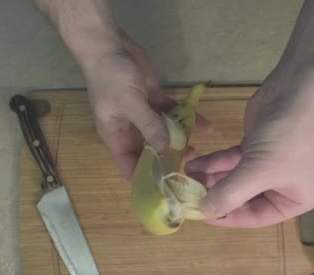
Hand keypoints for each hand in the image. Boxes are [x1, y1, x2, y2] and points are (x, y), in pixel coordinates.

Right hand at [82, 30, 209, 179]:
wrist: (109, 45)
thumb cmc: (111, 77)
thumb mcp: (130, 103)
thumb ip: (149, 126)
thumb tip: (165, 149)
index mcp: (116, 136)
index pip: (129, 167)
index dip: (145, 180)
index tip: (165, 189)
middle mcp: (129, 130)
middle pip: (149, 153)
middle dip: (166, 161)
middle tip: (188, 169)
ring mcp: (142, 115)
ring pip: (162, 134)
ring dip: (179, 140)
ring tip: (196, 148)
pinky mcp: (153, 100)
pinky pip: (170, 114)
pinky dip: (185, 118)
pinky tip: (204, 124)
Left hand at [185, 70, 313, 226]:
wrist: (298, 87)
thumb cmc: (287, 136)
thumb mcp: (258, 170)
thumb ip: (230, 193)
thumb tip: (205, 211)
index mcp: (294, 200)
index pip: (255, 217)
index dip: (226, 217)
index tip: (198, 214)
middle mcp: (282, 186)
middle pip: (242, 199)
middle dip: (215, 195)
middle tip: (187, 195)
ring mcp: (268, 166)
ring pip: (234, 178)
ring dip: (210, 178)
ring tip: (185, 177)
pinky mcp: (255, 147)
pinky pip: (231, 161)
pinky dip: (214, 162)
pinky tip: (194, 164)